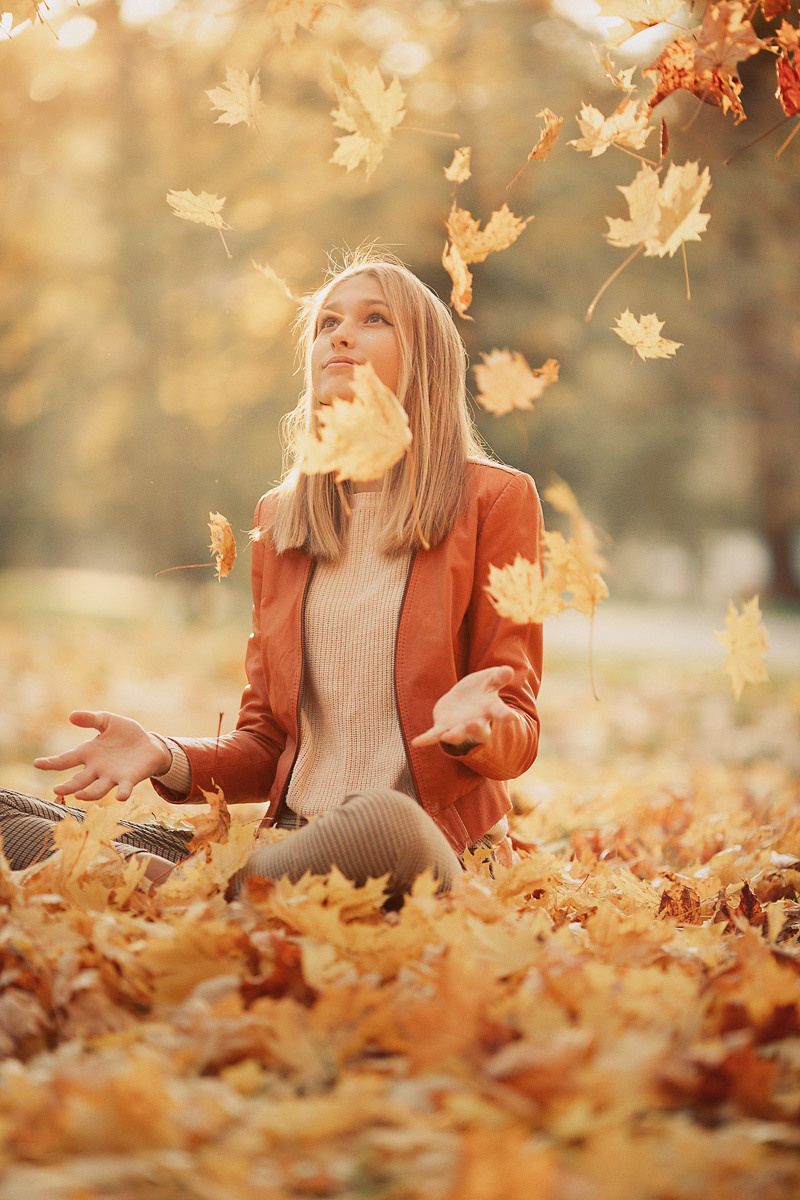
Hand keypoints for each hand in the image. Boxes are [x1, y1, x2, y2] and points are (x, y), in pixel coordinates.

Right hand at [33, 711, 171, 802]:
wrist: (150, 744)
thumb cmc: (126, 733)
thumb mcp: (108, 721)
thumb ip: (91, 719)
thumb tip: (71, 716)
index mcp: (89, 753)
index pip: (66, 759)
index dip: (52, 762)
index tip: (37, 764)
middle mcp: (97, 769)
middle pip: (79, 780)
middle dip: (68, 786)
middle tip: (57, 790)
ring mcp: (112, 776)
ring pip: (98, 789)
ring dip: (89, 793)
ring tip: (80, 795)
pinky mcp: (129, 779)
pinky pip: (124, 788)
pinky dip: (122, 792)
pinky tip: (120, 797)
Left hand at [411, 665, 514, 749]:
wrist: (462, 701)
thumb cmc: (481, 689)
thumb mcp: (490, 679)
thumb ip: (499, 677)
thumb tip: (509, 670)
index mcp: (490, 709)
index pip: (500, 713)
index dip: (505, 715)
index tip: (511, 718)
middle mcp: (477, 722)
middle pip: (480, 730)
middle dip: (476, 729)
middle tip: (474, 725)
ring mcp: (459, 727)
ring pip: (457, 734)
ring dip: (454, 735)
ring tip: (448, 735)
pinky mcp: (443, 727)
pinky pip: (434, 735)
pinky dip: (426, 739)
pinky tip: (416, 742)